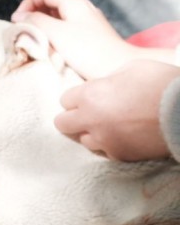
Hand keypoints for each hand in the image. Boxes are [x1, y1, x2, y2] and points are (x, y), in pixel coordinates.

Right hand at [11, 0, 130, 78]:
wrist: (121, 69)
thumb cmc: (90, 52)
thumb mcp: (57, 34)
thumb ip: (36, 22)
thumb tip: (18, 16)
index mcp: (75, 4)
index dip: (28, 2)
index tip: (18, 19)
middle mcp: (82, 9)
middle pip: (52, 2)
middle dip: (34, 13)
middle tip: (24, 29)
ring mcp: (87, 23)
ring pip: (58, 17)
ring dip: (43, 25)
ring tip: (34, 38)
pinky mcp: (90, 37)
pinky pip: (66, 29)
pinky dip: (54, 34)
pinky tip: (50, 47)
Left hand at [55, 60, 179, 160]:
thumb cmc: (162, 83)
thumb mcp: (132, 68)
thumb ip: (108, 79)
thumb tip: (101, 86)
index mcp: (90, 96)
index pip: (64, 100)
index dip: (77, 97)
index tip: (88, 96)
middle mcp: (91, 121)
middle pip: (62, 124)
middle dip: (73, 117)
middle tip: (89, 113)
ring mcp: (105, 141)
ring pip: (83, 140)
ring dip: (91, 132)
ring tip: (109, 125)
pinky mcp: (120, 155)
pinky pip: (104, 151)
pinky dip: (109, 144)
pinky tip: (123, 135)